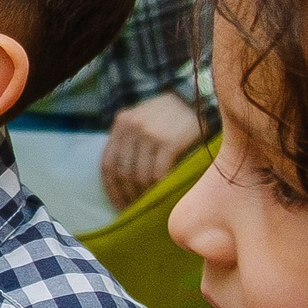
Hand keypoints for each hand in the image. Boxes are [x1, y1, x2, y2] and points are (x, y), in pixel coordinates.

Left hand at [101, 92, 206, 209]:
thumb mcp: (144, 118)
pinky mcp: (169, 141)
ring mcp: (149, 134)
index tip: (117, 204)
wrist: (200, 96)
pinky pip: (158, 173)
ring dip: (142, 194)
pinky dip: (158, 187)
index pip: (107, 162)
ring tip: (148, 206)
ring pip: (139, 175)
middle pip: (122, 171)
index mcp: (121, 122)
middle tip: (133, 210)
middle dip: (126, 194)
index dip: (111, 187)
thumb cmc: (173, 113)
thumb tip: (124, 178)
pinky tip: (163, 195)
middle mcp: (131, 127)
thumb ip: (131, 139)